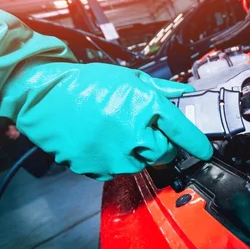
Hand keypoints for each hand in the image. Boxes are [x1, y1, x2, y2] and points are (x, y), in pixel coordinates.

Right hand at [0, 62, 212, 179]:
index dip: (197, 143)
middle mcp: (135, 133)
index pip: (183, 131)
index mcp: (147, 106)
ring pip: (141, 163)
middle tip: (147, 132)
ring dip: (137, 153)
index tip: (204, 151)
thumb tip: (185, 93)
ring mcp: (116, 154)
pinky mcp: (98, 168)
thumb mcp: (129, 77)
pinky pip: (116, 171)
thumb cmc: (87, 84)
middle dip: (162, 145)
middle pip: (165, 152)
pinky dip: (114, 160)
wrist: (45, 97)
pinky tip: (102, 142)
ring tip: (117, 133)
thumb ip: (161, 89)